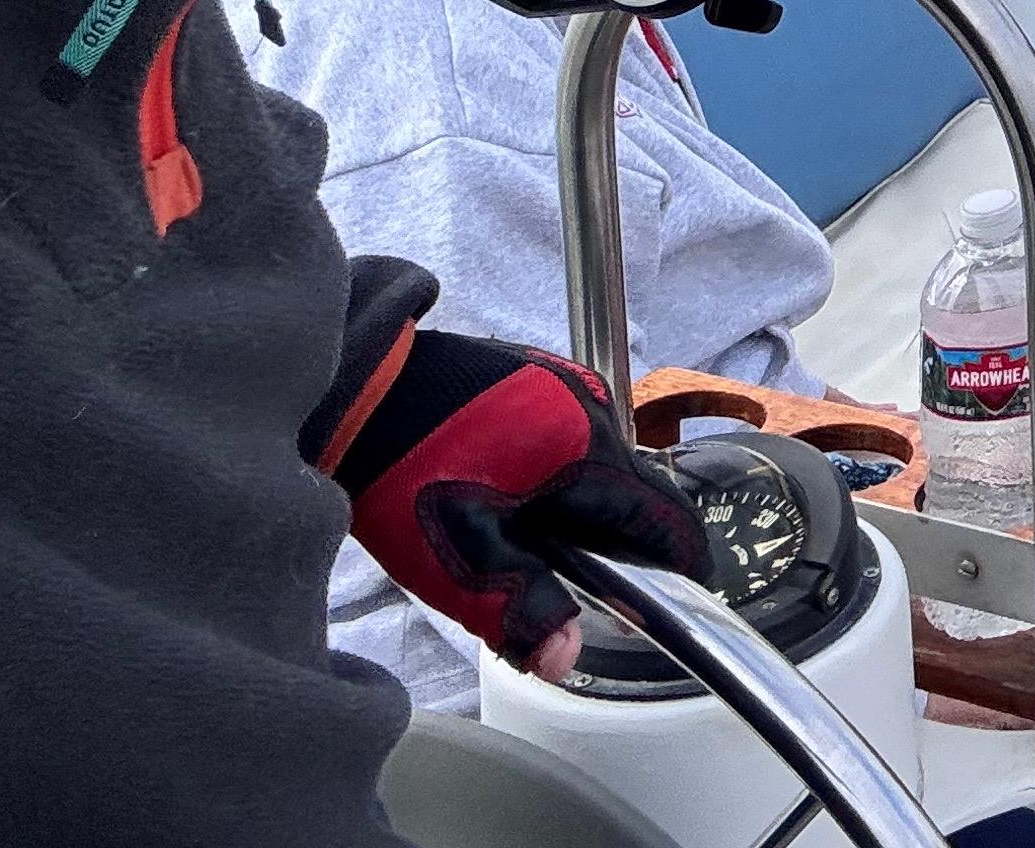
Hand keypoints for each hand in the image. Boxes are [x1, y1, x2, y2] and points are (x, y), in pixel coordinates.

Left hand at [332, 332, 707, 676]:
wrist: (351, 387)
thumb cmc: (405, 473)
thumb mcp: (460, 559)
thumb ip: (521, 610)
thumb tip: (569, 662)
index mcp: (590, 452)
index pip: (666, 516)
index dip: (682, 563)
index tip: (683, 596)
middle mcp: (592, 406)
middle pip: (637, 489)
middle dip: (624, 541)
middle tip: (586, 588)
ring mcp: (563, 381)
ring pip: (602, 461)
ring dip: (588, 506)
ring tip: (537, 546)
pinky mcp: (532, 372)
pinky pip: (571, 433)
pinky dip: (561, 473)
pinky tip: (510, 497)